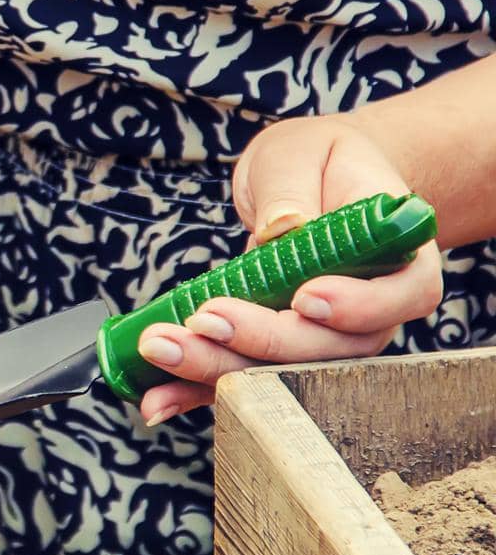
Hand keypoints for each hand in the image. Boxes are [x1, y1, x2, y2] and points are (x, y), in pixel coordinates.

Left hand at [134, 115, 442, 423]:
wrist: (313, 181)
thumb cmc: (318, 163)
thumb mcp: (306, 153)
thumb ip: (293, 190)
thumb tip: (281, 228)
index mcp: (399, 258)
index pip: (401, 294)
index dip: (358, 306)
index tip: (305, 297)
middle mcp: (369, 313)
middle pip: (331, 348)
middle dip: (261, 340)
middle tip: (203, 319)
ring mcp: (322, 340)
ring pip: (280, 371)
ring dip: (214, 367)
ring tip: (159, 349)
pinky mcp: (274, 351)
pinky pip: (239, 378)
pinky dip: (193, 392)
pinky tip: (154, 401)